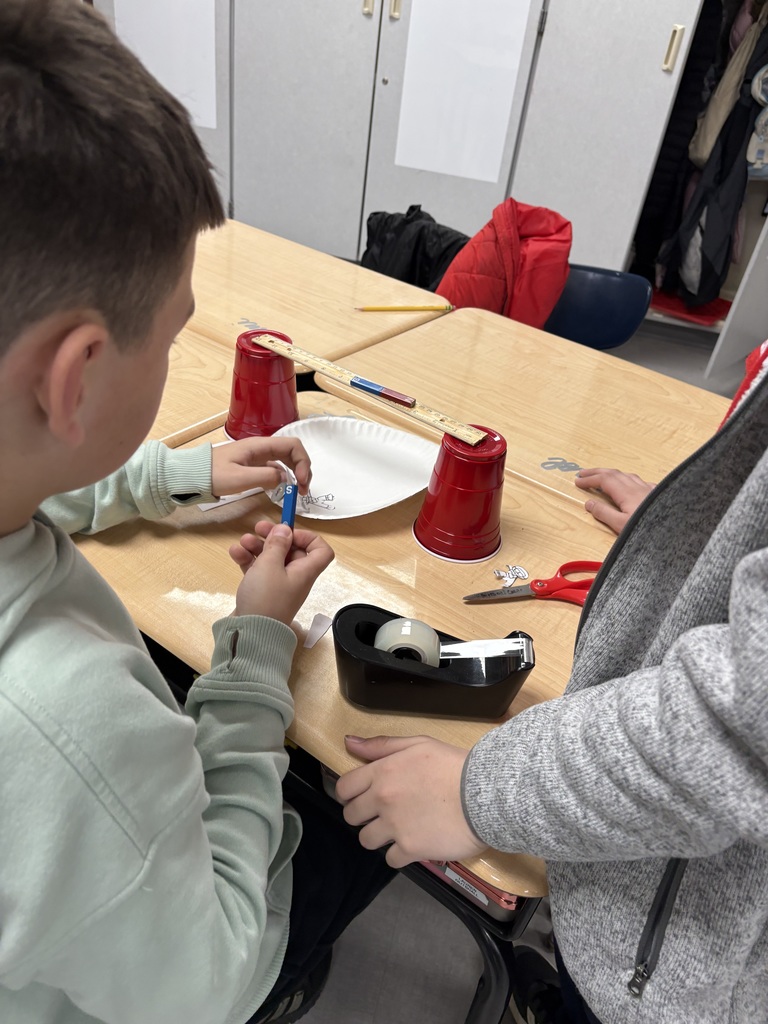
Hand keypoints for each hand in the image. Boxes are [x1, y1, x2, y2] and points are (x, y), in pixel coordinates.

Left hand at [211, 437, 311, 497]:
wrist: (191, 476)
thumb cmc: (212, 475)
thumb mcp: (240, 478)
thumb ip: (266, 477)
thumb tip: (286, 479)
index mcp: (260, 446)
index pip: (293, 446)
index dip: (303, 462)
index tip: (302, 482)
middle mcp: (261, 448)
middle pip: (292, 452)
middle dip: (303, 469)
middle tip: (304, 490)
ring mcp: (257, 457)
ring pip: (285, 461)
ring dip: (295, 474)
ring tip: (297, 491)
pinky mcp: (252, 466)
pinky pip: (275, 469)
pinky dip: (284, 478)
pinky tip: (282, 490)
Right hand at [229, 520, 333, 623]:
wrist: (250, 632)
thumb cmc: (265, 599)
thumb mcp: (269, 565)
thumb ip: (277, 544)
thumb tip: (285, 530)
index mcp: (305, 571)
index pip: (321, 550)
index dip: (308, 537)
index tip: (288, 532)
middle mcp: (295, 577)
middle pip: (290, 550)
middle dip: (274, 537)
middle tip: (258, 528)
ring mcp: (278, 584)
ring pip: (271, 558)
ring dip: (257, 546)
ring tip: (242, 542)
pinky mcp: (262, 590)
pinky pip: (258, 569)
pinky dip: (248, 559)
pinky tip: (235, 553)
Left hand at [336, 736, 486, 868]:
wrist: (485, 794)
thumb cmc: (452, 765)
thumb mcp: (418, 744)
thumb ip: (381, 745)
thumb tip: (348, 742)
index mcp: (381, 773)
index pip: (344, 788)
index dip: (349, 794)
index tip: (361, 796)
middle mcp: (382, 800)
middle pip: (351, 816)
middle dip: (363, 815)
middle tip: (382, 813)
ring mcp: (394, 827)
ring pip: (366, 840)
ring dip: (378, 836)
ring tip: (398, 829)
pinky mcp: (410, 849)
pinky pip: (390, 859)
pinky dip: (399, 854)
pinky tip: (413, 843)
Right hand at [575, 467, 655, 533]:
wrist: (677, 531)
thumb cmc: (649, 530)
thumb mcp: (620, 526)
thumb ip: (604, 513)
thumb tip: (589, 503)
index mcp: (626, 493)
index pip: (604, 480)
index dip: (589, 479)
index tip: (577, 480)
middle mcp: (638, 487)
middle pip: (614, 473)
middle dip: (597, 472)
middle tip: (583, 473)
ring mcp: (649, 489)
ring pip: (628, 476)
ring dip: (612, 474)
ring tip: (603, 477)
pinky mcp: (658, 494)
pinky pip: (641, 482)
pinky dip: (629, 480)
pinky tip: (631, 486)